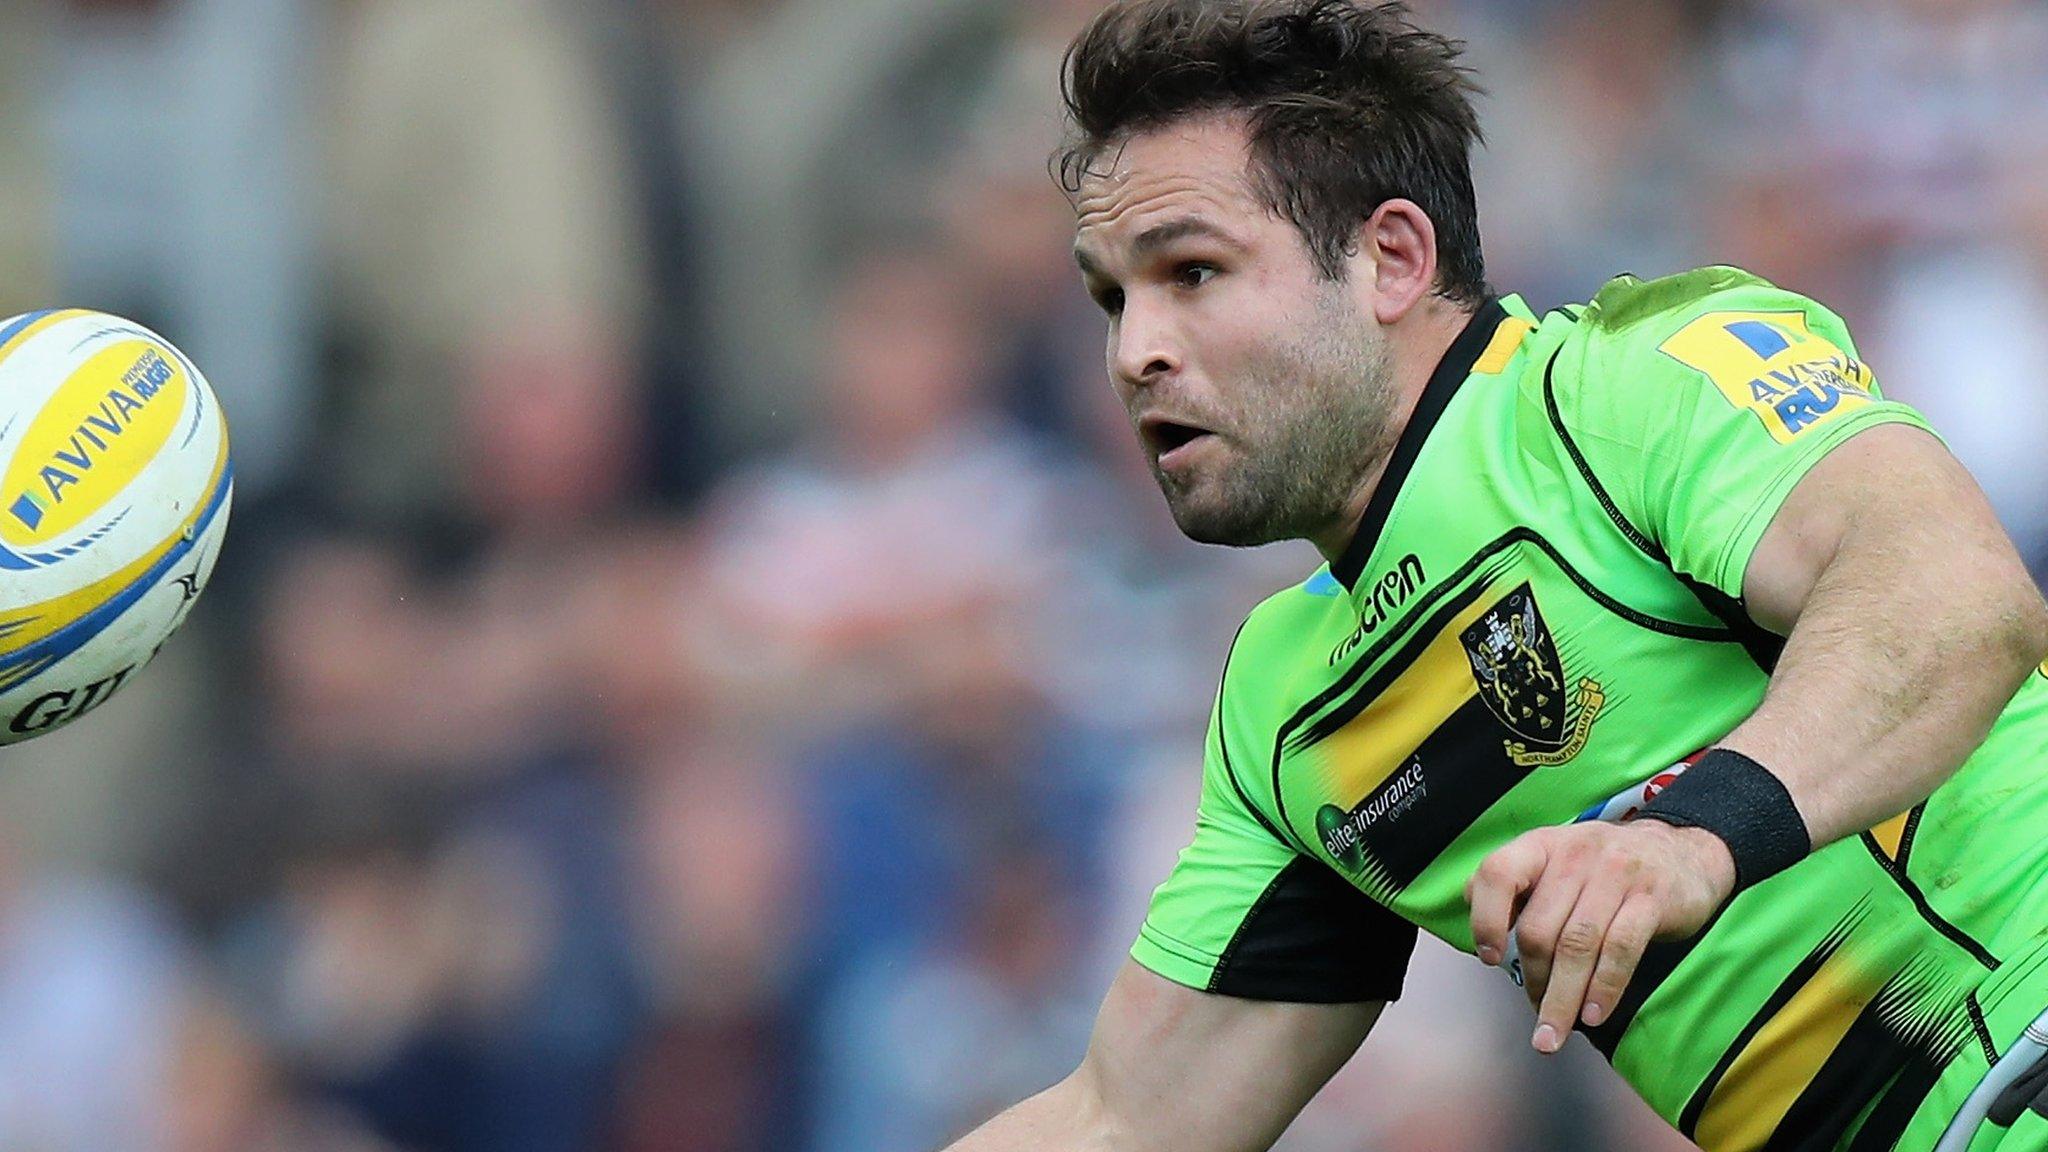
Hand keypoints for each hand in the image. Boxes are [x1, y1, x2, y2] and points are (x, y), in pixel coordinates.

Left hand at [1466, 820, 1734, 1053]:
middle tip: (1537, 1018)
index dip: (1485, 919)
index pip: (1498, 874)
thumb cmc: (1603, 868)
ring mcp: (1615, 875)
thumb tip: (1475, 920)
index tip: (1488, 959)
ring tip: (1554, 1034)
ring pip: (1577, 946)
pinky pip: (1620, 950)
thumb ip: (1515, 886)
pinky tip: (1593, 1015)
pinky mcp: (1651, 900)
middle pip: (1539, 928)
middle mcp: (1575, 855)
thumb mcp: (1555, 861)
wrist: (1684, 853)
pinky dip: (1604, 988)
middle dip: (1534, 981)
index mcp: (1541, 845)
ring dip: (1562, 999)